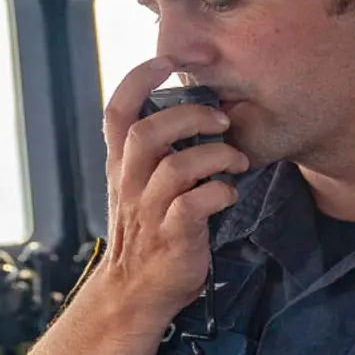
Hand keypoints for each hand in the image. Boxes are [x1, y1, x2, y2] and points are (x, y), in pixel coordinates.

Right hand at [98, 58, 249, 323]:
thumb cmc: (148, 231)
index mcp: (120, 165)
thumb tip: (192, 111)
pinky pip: (195, 205)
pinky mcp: (172, 237)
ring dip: (216, 156)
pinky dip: (219, 192)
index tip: (167, 61)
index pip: (117, 111)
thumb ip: (155, 152)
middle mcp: (129, 183)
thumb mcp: (138, 186)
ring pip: (176, 167)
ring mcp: (148, 211)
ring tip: (237, 161)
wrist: (135, 293)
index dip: (139, 78)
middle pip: (148, 132)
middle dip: (190, 116)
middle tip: (222, 121)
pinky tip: (228, 194)